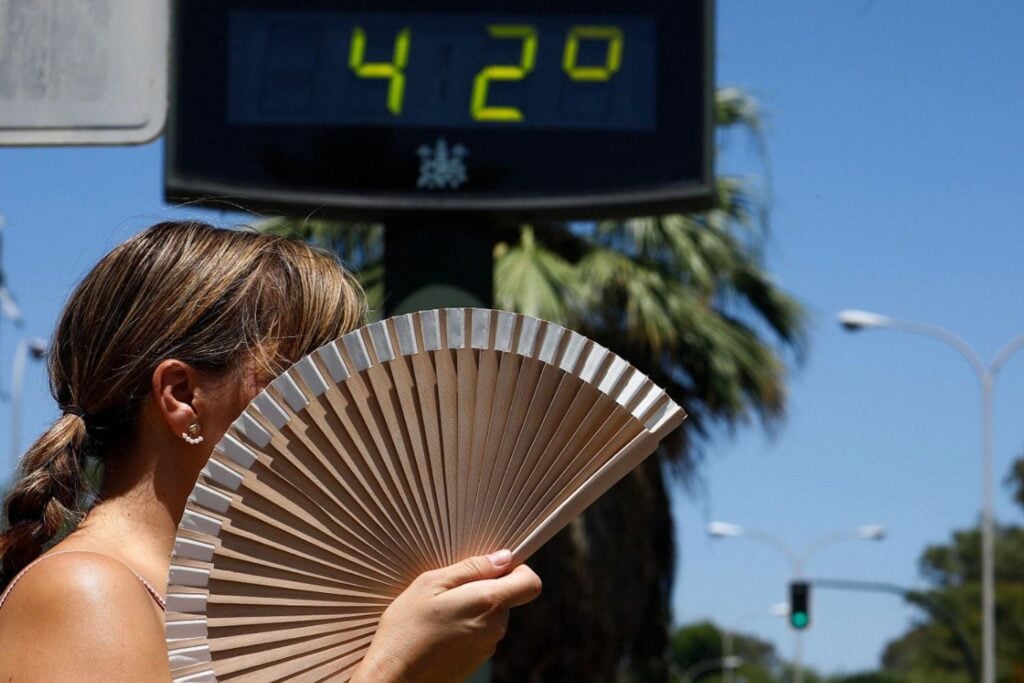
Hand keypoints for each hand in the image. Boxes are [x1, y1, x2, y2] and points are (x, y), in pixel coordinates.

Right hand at [352, 550, 541, 682]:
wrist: (394, 676)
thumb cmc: (406, 628)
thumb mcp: (431, 583)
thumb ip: (472, 567)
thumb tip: (503, 558)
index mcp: (488, 602)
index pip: (531, 583)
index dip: (518, 570)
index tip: (494, 567)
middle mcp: (495, 627)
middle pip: (508, 598)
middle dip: (486, 589)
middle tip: (451, 591)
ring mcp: (487, 647)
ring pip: (492, 616)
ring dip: (474, 609)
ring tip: (440, 613)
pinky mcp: (477, 661)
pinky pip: (481, 634)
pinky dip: (466, 628)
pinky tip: (440, 631)